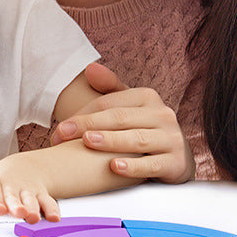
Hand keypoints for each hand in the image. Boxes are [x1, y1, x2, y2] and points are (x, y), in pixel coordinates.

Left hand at [0, 151, 60, 223]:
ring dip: (33, 209)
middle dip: (16, 205)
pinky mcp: (41, 195)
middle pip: (13, 197)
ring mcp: (27, 190)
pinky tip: (53, 218)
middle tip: (18, 213)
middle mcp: (10, 186)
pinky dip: (52, 210)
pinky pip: (49, 202)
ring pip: (31, 200)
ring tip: (31, 217)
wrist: (20, 169)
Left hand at [50, 62, 194, 183]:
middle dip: (87, 126)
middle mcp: (163, 114)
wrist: (177, 158)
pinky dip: (133, 167)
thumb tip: (89, 69)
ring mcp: (172, 139)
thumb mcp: (130, 107)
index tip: (60, 129)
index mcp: (147, 97)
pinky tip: (114, 167)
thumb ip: (110, 89)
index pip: (108, 103)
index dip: (82, 115)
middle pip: (119, 118)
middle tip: (62, 135)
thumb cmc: (144, 129)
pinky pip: (152, 165)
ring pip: (136, 140)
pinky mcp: (176, 163)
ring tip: (87, 142)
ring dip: (110, 141)